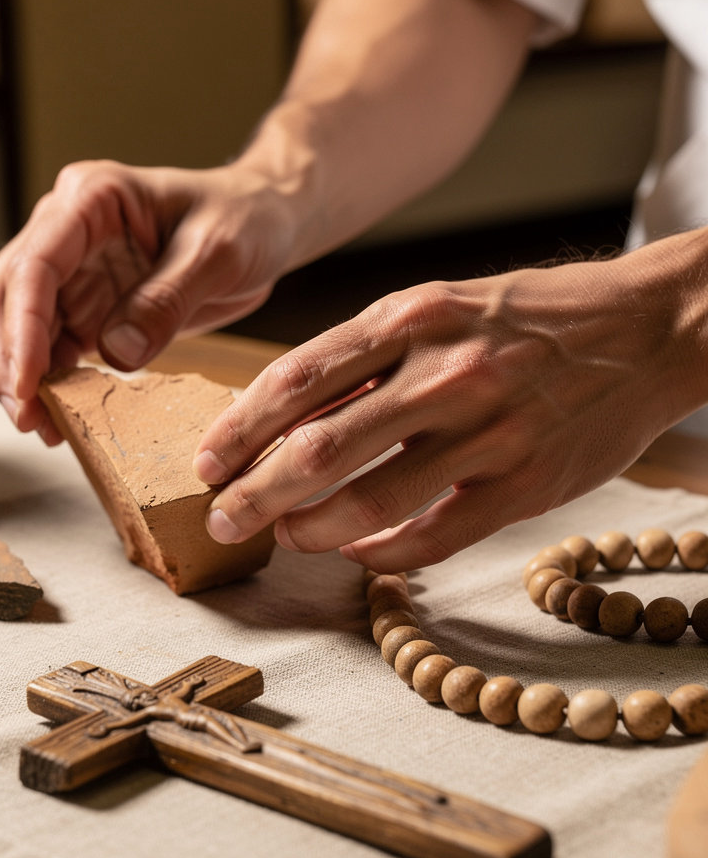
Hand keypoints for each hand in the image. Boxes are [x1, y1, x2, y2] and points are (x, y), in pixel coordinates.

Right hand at [0, 159, 294, 442]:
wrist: (263, 226)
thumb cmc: (244, 219)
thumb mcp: (216, 253)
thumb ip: (166, 299)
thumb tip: (115, 353)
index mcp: (92, 199)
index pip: (36, 263)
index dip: (21, 326)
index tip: (26, 381)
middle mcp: (67, 230)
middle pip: (5, 295)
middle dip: (6, 359)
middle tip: (26, 416)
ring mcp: (72, 271)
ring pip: (17, 326)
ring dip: (19, 378)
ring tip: (41, 426)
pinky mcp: (86, 307)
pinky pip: (50, 348)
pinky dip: (48, 384)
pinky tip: (60, 416)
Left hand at [193, 231, 707, 571]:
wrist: (651, 326)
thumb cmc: (529, 318)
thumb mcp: (441, 305)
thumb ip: (367, 355)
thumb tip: (284, 414)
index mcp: (413, 315)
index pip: (297, 379)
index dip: (239, 429)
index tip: (207, 463)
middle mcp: (446, 371)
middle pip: (319, 448)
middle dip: (254, 493)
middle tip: (221, 520)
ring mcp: (490, 430)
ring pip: (371, 500)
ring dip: (309, 529)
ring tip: (284, 535)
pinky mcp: (527, 483)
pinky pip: (435, 535)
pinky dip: (384, 552)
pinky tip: (359, 552)